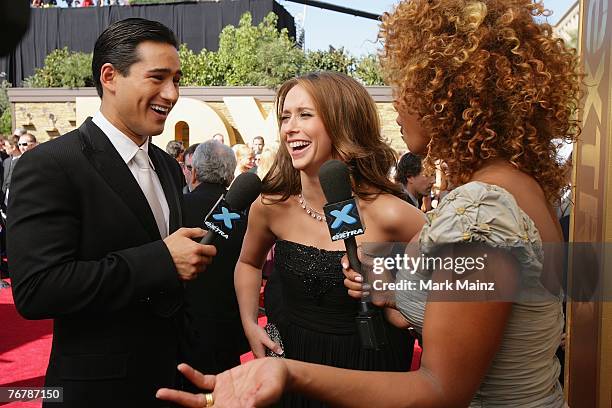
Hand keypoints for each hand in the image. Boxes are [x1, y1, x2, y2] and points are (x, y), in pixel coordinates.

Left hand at [156, 360, 287, 407]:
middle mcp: (225, 406)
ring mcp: (221, 395)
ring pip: (195, 399)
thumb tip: (247, 406)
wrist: (279, 371)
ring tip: (162, 393)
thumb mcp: (271, 390)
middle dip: (180, 404)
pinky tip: (183, 369)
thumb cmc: (278, 382)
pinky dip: (192, 376)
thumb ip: (260, 398)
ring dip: (178, 397)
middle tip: (162, 397)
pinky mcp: (221, 382)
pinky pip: (203, 381)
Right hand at [164, 228, 216, 279]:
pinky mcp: (188, 276)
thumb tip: (204, 232)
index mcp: (196, 249)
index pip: (213, 251)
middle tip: (197, 254)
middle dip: (205, 256)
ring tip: (190, 259)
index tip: (209, 249)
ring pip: (203, 268)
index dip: (211, 249)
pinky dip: (193, 271)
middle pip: (209, 260)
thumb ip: (196, 231)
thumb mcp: (182, 233)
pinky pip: (196, 274)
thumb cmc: (168, 247)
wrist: (159, 259)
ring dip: (199, 264)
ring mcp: (192, 269)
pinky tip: (186, 265)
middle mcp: (196, 260)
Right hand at [245, 322, 282, 358]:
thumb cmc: (256, 332)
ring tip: (276, 350)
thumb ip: (273, 346)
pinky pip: (263, 351)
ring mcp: (256, 350)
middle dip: (272, 358)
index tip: (280, 359)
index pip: (267, 362)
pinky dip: (267, 350)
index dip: (274, 361)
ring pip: (264, 355)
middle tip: (279, 355)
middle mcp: (257, 354)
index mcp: (259, 354)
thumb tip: (280, 352)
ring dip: (270, 354)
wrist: (249, 326)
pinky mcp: (256, 347)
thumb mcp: (266, 339)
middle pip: (266, 359)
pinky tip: (270, 347)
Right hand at [341, 255, 394, 308]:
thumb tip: (359, 251)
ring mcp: (358, 281)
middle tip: (361, 278)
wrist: (389, 294)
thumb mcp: (377, 265)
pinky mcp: (358, 290)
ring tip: (366, 287)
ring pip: (347, 282)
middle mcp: (359, 271)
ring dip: (357, 286)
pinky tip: (365, 292)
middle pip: (346, 272)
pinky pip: (350, 292)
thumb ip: (367, 257)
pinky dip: (358, 293)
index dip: (345, 262)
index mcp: (362, 262)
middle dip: (353, 277)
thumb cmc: (386, 280)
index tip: (347, 266)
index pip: (348, 259)